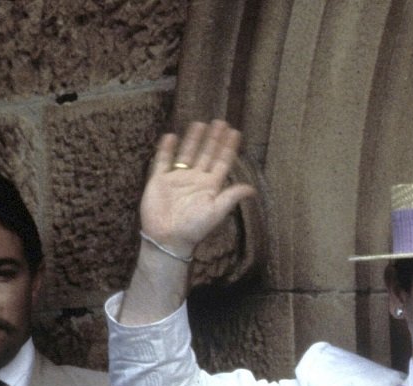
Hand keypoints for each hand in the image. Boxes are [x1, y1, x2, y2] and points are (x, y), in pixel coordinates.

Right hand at [138, 119, 254, 256]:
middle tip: (221, 121)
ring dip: (193, 139)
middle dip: (214, 138)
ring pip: (187, 154)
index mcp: (210, 186)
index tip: (235, 132)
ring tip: (200, 123)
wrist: (168, 238)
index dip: (228, 147)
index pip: (222, 162)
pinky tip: (171, 136)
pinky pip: (163, 161)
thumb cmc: (194, 227)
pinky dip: (167, 149)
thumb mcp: (217, 211)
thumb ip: (232, 196)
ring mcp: (177, 179)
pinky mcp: (159, 180)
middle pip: (206, 154)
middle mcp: (195, 180)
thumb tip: (253, 189)